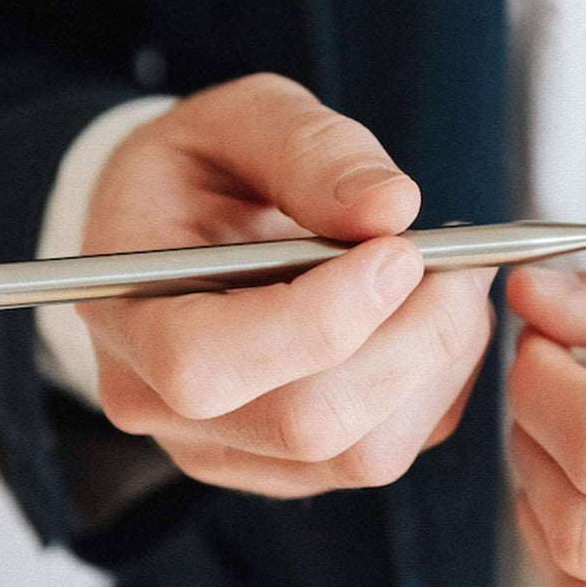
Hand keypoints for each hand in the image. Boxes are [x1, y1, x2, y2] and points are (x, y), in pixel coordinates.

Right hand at [76, 73, 493, 496]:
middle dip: (410, 339)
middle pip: (306, 423)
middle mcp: (165, 408)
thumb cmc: (202, 170)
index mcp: (127, 316)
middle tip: (459, 262)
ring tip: (453, 281)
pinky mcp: (288, 466)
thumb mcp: (238, 120)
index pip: (207, 363)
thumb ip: (306, 148)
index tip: (400, 252)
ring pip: (362, 453)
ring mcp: (228, 450)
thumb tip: (392, 207)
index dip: (322, 316)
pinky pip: (387, 451)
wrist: (183, 227)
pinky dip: (435, 387)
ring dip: (436, 364)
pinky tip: (432, 319)